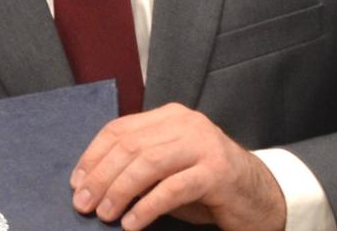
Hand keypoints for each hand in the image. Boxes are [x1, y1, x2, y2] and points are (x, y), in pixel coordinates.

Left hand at [69, 103, 286, 230]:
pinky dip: (146, 207)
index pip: (120, 130)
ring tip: (105, 214)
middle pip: (130, 146)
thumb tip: (91, 185)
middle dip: (100, 177)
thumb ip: (137, 167)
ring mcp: (204, 145)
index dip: (93, 156)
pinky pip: (172, 188)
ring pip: (148, 164)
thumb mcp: (167, 170)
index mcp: (170, 117)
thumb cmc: (206, 186)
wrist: (259, 197)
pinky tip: (132, 223)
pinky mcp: (218, 172)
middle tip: (84, 204)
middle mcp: (187, 124)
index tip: (76, 183)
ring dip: (119, 191)